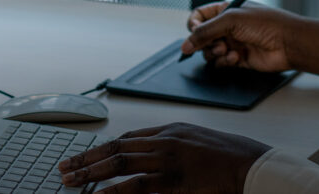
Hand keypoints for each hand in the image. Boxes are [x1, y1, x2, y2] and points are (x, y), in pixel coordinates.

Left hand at [57, 123, 270, 192]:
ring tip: (69, 180)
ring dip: (90, 172)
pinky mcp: (173, 181)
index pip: (127, 138)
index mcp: (172, 130)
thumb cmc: (232, 158)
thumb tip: (151, 159)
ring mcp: (168, 160)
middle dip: (87, 158)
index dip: (102, 148)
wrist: (254, 166)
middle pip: (116, 147)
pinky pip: (135, 186)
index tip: (84, 156)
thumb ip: (175, 148)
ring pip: (119, 163)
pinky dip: (113, 192)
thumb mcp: (199, 144)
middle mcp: (165, 140)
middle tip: (64, 168)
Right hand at [180, 2, 303, 71]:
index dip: (194, 25)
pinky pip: (221, 62)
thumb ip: (205, 31)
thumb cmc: (267, 23)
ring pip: (210, 51)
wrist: (288, 42)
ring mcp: (233, 43)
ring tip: (226, 50)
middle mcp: (228, 26)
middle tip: (216, 43)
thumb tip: (186, 44)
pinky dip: (225, 62)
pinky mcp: (239, 59)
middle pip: (203, 36)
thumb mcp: (231, 20)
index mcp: (226, 10)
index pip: (200, 16)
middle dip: (205, 42)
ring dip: (215, 53)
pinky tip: (237, 57)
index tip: (195, 32)